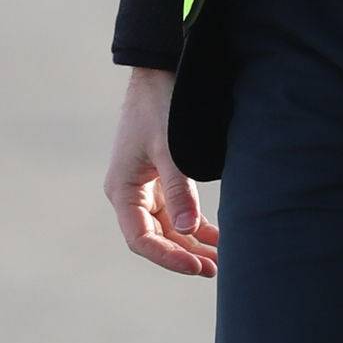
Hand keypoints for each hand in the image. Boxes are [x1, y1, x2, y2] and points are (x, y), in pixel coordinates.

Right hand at [104, 67, 218, 277]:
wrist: (161, 72)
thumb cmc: (159, 107)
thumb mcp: (169, 148)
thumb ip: (179, 189)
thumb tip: (187, 230)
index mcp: (122, 190)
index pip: (141, 238)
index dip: (167, 257)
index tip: (196, 265)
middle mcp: (131, 194)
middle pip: (156, 237)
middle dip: (183, 254)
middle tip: (214, 270)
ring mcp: (147, 188)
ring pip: (170, 227)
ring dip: (192, 243)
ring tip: (220, 260)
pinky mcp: (163, 179)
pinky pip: (178, 210)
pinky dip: (196, 224)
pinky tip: (218, 238)